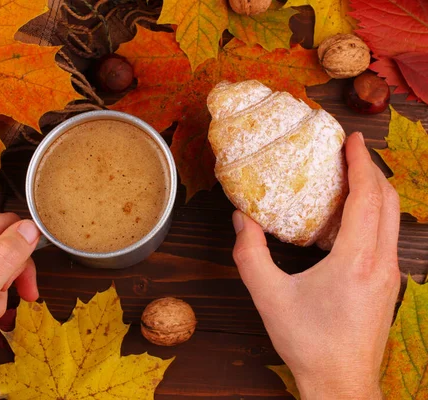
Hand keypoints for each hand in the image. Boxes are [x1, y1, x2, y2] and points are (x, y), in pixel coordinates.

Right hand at [232, 132, 399, 399]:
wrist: (340, 382)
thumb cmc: (306, 341)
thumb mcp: (268, 296)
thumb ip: (250, 253)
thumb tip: (241, 218)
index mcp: (356, 261)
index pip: (367, 198)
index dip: (361, 164)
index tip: (351, 139)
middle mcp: (381, 263)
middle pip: (388, 202)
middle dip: (371, 170)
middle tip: (350, 150)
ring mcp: (390, 274)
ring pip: (392, 219)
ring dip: (374, 192)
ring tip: (349, 176)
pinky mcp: (387, 284)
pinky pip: (386, 236)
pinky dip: (373, 215)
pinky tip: (347, 218)